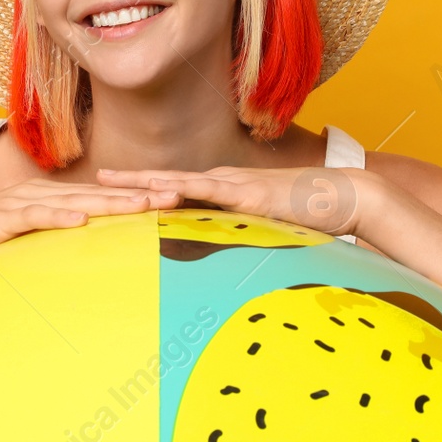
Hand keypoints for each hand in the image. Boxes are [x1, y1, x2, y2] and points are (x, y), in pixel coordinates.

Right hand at [0, 177, 182, 283]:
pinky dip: (54, 216)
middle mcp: (28, 200)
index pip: (94, 200)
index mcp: (36, 207)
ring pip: (68, 200)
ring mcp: (8, 206)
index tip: (170, 203)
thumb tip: (74, 268)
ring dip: (108, 200)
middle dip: (136, 194)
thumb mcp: (8, 257)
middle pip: (92, 194)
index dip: (132, 199)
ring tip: (145, 202)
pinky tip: (81, 218)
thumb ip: (39, 256)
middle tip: (179, 194)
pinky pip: (26, 217)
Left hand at [95, 165, 383, 237]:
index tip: (113, 190)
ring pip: (179, 182)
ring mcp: (235, 186)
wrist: (348, 197)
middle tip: (93, 179)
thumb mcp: (269, 231)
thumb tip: (227, 262)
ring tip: (108, 181)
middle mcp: (224, 183)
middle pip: (166, 180)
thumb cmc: (312, 217)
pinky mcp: (250, 195)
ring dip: (143, 182)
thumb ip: (246, 241)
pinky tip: (158, 192)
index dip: (143, 188)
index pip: (176, 190)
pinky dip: (183, 192)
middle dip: (129, 180)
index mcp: (226, 192)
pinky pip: (210, 193)